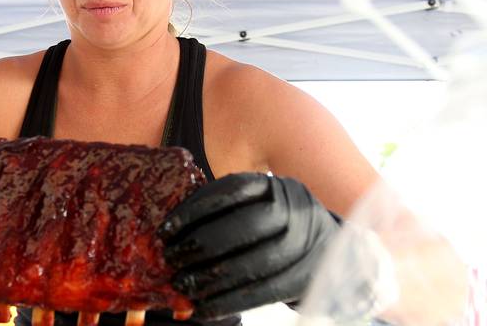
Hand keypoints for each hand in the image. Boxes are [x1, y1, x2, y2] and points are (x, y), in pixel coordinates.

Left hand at [158, 172, 339, 318]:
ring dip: (212, 277)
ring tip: (183, 286)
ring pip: (255, 261)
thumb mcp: (256, 209)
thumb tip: (170, 234)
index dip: (195, 209)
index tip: (165, 230)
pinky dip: (229, 302)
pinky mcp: (309, 277)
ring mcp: (307, 243)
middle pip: (246, 224)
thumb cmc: (274, 231)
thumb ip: (222, 214)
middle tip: (171, 260)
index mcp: (276, 186)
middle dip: (202, 243)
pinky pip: (265, 291)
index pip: (232, 189)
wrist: (329, 253)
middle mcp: (296, 209)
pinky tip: (204, 308)